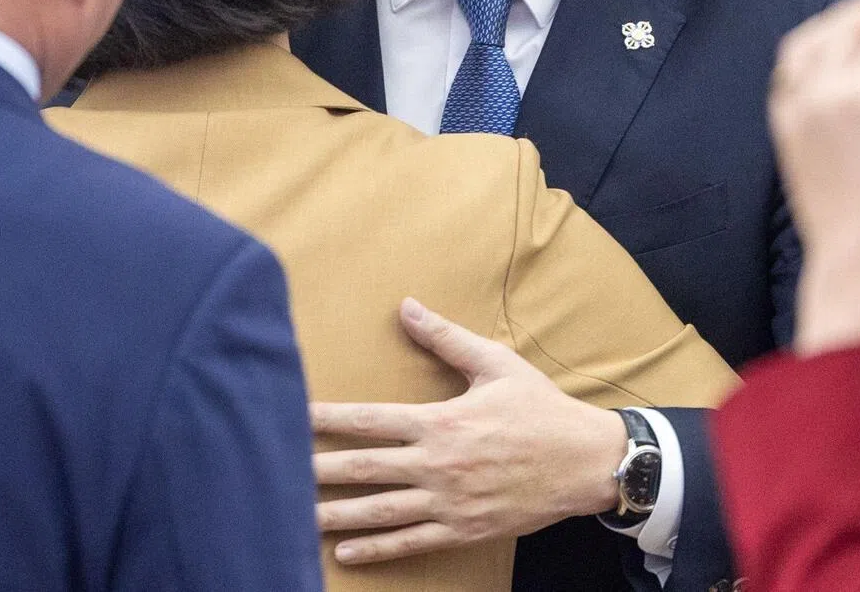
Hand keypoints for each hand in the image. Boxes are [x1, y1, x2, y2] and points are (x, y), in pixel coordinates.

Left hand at [311, 298, 624, 564]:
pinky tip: (346, 552)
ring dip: (336, 515)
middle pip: (364, 468)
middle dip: (318, 470)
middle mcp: (437, 465)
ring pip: (380, 512)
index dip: (327, 419)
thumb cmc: (538, 408)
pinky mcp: (463, 530)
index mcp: (440, 421)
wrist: (584, 462)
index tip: (293, 416)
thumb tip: (408, 306)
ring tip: (296, 516)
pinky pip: (412, 543)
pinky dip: (377, 549)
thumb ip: (446, 338)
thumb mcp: (494, 363)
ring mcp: (449, 503)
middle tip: (276, 471)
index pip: (369, 420)